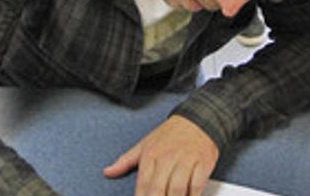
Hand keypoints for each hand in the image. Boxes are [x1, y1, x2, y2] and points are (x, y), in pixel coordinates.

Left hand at [103, 116, 219, 195]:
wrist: (198, 120)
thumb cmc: (170, 134)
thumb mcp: (144, 144)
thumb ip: (125, 161)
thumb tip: (108, 172)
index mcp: (150, 155)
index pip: (142, 186)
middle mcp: (167, 158)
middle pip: (158, 190)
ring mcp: (185, 161)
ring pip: (178, 189)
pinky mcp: (202, 163)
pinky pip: (197, 185)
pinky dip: (193, 195)